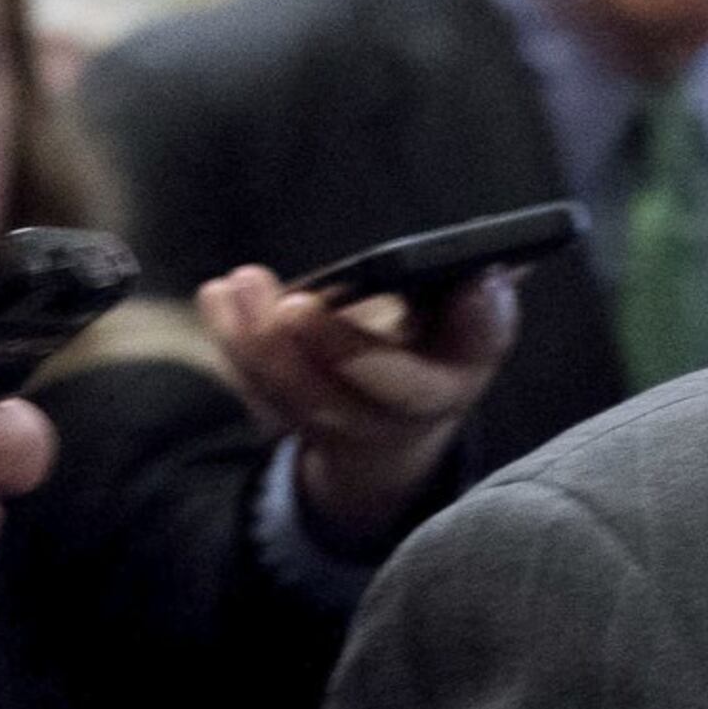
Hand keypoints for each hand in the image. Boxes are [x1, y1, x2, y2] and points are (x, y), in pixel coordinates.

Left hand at [198, 264, 520, 550]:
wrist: (395, 414)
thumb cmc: (435, 345)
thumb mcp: (465, 327)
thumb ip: (474, 311)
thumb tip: (489, 279)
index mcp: (451, 386)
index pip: (460, 369)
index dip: (463, 337)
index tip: (475, 285)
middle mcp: (398, 420)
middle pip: (362, 401)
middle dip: (330, 352)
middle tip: (296, 306)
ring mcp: (340, 429)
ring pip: (297, 400)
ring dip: (261, 344)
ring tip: (242, 284)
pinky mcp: (292, 421)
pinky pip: (257, 392)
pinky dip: (234, 346)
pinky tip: (218, 298)